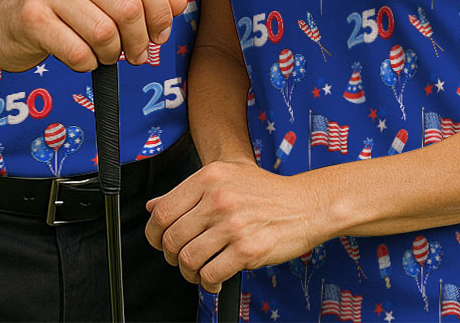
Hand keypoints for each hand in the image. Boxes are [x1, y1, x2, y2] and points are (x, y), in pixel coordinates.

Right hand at [0, 0, 187, 71]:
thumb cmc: (58, 2)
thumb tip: (179, 1)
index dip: (160, 11)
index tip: (159, 34)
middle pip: (128, 7)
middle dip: (139, 40)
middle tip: (135, 54)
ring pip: (105, 33)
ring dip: (111, 54)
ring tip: (104, 54)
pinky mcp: (30, 16)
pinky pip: (79, 52)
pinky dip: (87, 64)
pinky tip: (80, 57)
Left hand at [146, 159, 325, 290]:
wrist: (305, 204)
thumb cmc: (266, 191)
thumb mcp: (226, 176)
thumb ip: (187, 191)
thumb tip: (153, 207)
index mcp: (209, 177)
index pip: (163, 211)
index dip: (154, 234)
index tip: (160, 242)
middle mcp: (218, 198)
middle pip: (172, 239)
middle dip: (172, 257)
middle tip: (183, 259)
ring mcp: (233, 224)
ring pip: (189, 260)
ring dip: (190, 273)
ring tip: (201, 270)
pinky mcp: (247, 250)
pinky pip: (211, 275)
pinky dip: (209, 283)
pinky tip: (216, 278)